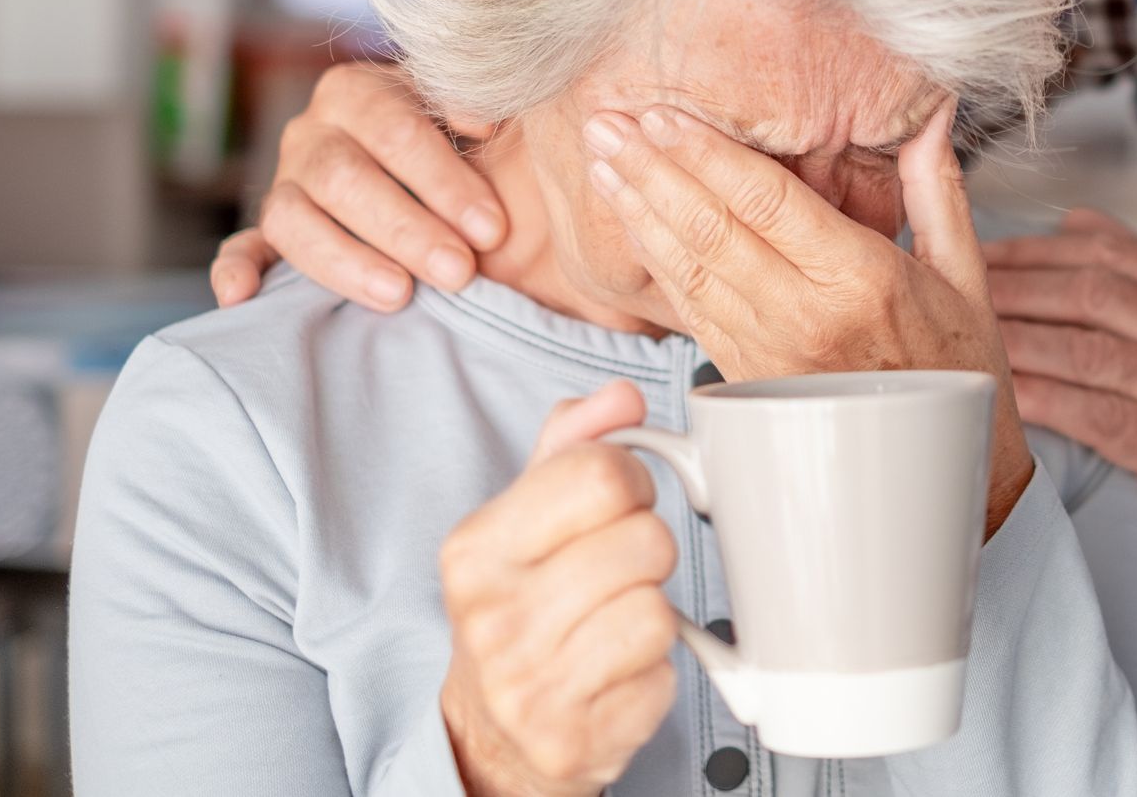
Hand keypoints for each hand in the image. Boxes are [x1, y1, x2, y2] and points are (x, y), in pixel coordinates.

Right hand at [209, 62, 507, 312]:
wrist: (422, 160)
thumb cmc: (459, 139)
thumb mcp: (468, 113)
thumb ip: (470, 110)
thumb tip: (481, 124)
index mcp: (356, 92)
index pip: (394, 130)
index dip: (444, 181)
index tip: (492, 229)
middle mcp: (310, 133)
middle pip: (343, 178)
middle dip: (406, 229)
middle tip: (458, 270)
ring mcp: (283, 184)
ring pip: (294, 220)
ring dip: (346, 261)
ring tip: (400, 295)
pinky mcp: (267, 233)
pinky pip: (241, 249)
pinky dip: (235, 271)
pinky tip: (240, 296)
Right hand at [439, 381, 678, 796]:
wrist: (491, 736)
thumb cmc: (521, 607)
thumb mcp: (525, 518)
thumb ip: (572, 445)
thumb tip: (621, 396)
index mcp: (474, 547)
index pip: (601, 472)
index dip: (632, 479)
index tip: (618, 503)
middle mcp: (491, 617)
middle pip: (645, 539)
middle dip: (647, 549)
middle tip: (616, 570)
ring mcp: (528, 686)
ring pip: (658, 609)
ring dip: (653, 613)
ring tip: (612, 621)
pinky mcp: (572, 740)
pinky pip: (662, 675)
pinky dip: (653, 672)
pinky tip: (615, 674)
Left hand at [583, 102, 1034, 536]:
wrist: (944, 474)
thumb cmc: (960, 371)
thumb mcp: (965, 274)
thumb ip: (935, 188)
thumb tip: (933, 117)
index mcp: (863, 279)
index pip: (767, 201)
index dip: (707, 154)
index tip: (664, 114)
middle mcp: (808, 316)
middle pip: (712, 230)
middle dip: (652, 171)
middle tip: (607, 124)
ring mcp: (770, 353)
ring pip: (689, 270)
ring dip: (639, 212)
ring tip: (603, 162)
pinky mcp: (746, 381)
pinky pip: (691, 312)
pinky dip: (655, 264)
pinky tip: (633, 225)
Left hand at [987, 209, 1136, 639]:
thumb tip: (1073, 223)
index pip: (1108, 251)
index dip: (1032, 250)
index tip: (974, 253)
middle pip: (1091, 290)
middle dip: (1012, 287)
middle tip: (948, 292)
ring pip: (1088, 347)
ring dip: (1017, 340)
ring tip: (960, 340)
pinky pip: (1098, 415)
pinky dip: (1044, 401)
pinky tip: (1003, 398)